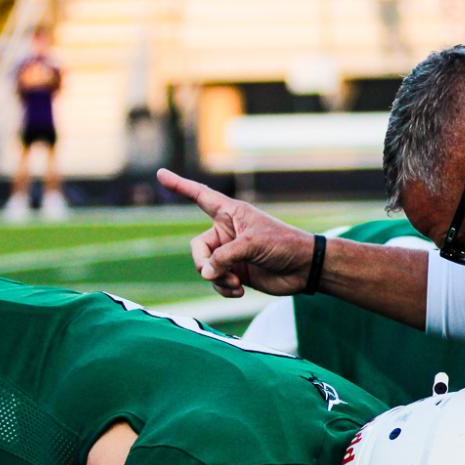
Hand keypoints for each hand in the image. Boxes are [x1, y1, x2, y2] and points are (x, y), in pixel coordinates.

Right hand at [156, 169, 318, 297]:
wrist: (304, 268)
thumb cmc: (283, 245)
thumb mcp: (252, 244)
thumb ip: (225, 257)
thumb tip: (205, 274)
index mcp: (231, 213)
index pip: (200, 196)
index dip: (179, 185)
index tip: (160, 174)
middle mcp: (226, 232)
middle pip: (197, 248)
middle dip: (203, 263)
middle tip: (214, 274)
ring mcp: (230, 253)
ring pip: (205, 268)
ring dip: (217, 279)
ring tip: (235, 284)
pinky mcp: (235, 272)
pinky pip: (216, 281)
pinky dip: (223, 288)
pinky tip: (239, 291)